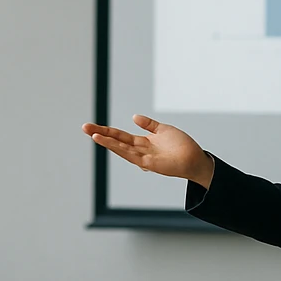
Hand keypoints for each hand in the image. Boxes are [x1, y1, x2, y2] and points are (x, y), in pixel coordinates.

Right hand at [82, 115, 213, 186]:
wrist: (195, 159)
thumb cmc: (182, 146)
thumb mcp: (163, 130)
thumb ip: (149, 124)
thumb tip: (134, 117)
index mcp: (143, 142)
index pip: (120, 136)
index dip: (107, 130)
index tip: (92, 126)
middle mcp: (140, 150)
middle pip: (116, 141)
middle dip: (100, 134)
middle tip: (84, 127)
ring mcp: (143, 157)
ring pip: (120, 149)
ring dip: (106, 141)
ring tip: (93, 134)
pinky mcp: (149, 163)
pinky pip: (131, 155)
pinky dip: (119, 149)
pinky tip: (110, 142)